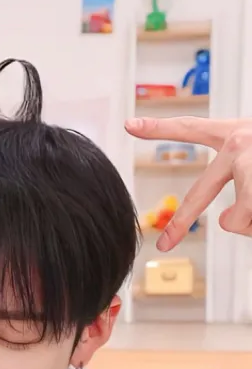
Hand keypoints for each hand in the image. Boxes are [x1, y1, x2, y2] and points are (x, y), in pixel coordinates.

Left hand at [125, 116, 251, 250]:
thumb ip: (240, 179)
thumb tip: (227, 222)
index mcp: (232, 134)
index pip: (189, 128)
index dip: (158, 128)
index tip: (129, 125)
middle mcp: (239, 144)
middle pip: (198, 196)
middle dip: (178, 224)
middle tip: (164, 244)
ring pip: (237, 219)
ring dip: (250, 225)